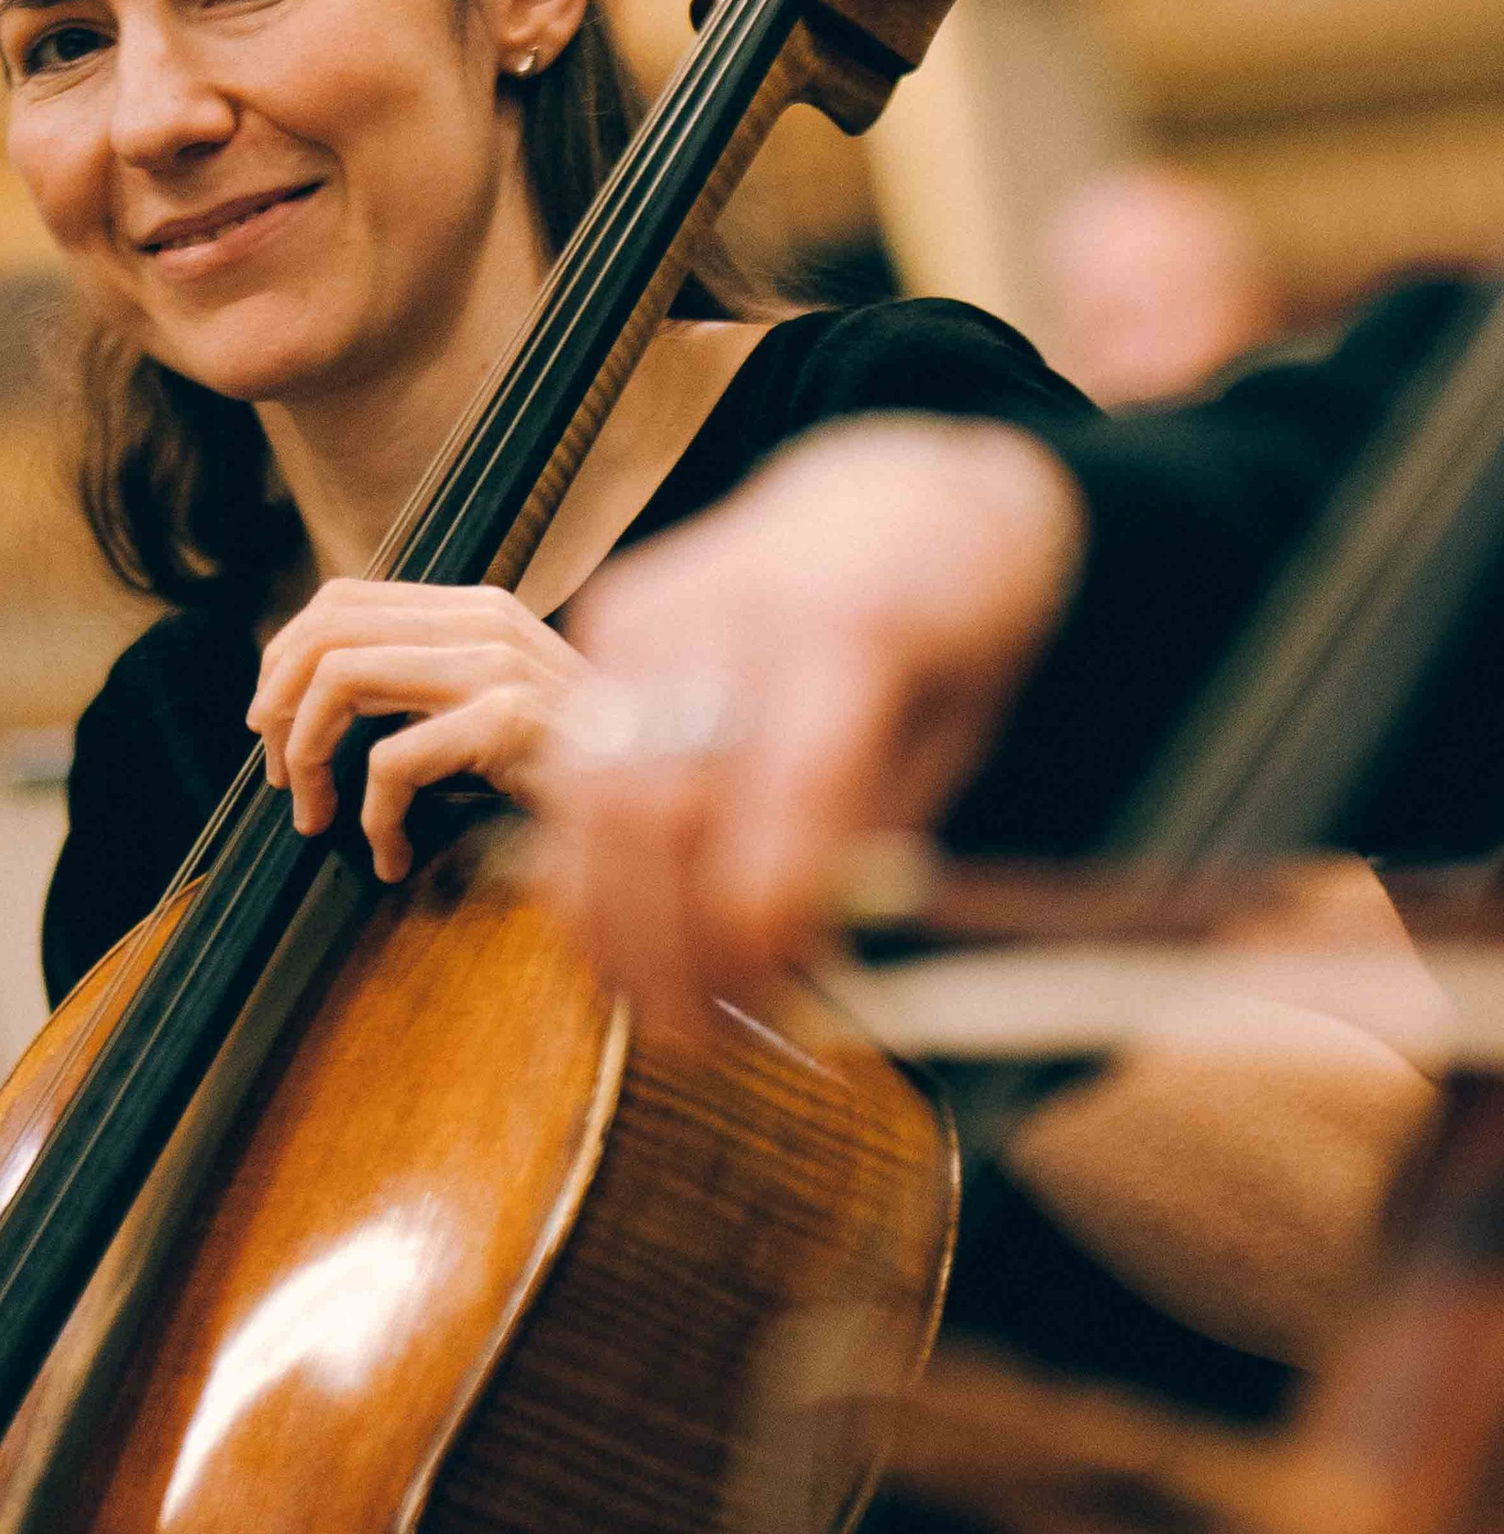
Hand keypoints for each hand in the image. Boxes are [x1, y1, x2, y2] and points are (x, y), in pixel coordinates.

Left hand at [248, 578, 592, 882]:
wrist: (672, 806)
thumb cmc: (577, 776)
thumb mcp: (495, 710)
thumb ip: (429, 687)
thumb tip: (320, 702)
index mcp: (475, 609)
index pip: (339, 600)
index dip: (283, 662)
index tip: (273, 727)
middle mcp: (485, 621)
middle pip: (325, 629)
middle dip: (278, 708)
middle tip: (280, 778)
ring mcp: (500, 667)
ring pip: (340, 679)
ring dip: (307, 759)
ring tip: (318, 816)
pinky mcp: (511, 723)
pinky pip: (391, 760)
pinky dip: (372, 818)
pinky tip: (393, 857)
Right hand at [532, 418, 1086, 1030]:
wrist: (899, 496)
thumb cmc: (950, 633)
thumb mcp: (958, 737)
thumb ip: (873, 841)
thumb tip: (792, 962)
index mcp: (855, 632)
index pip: (786, 799)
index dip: (764, 922)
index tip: (772, 1007)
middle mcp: (737, 609)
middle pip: (661, 806)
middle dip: (667, 943)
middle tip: (695, 1036)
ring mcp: (658, 606)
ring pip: (592, 794)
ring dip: (609, 919)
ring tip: (647, 1003)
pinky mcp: (610, 615)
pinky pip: (574, 762)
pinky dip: (586, 859)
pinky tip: (618, 927)